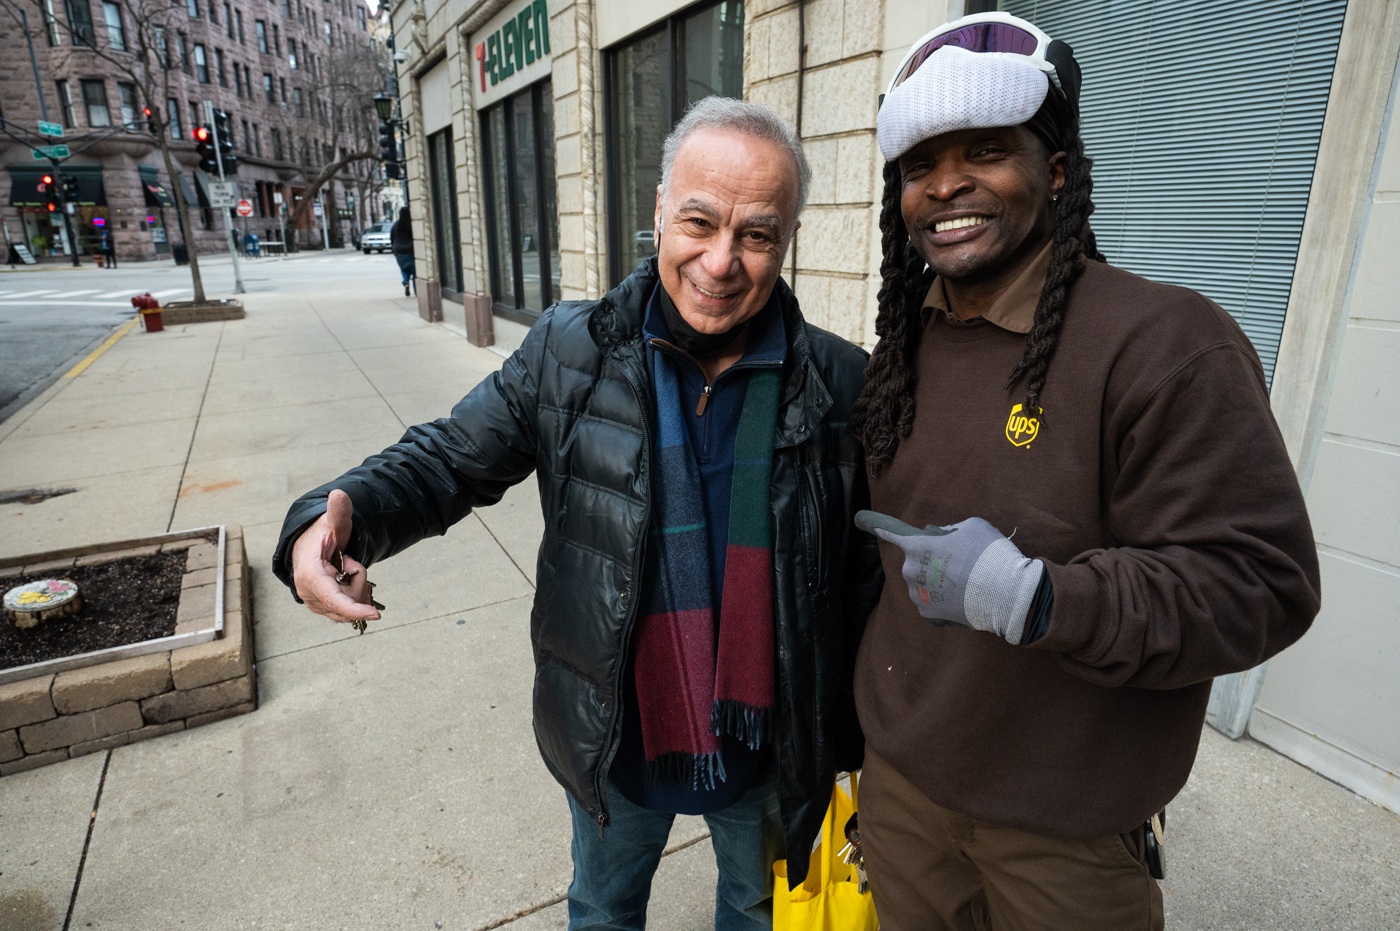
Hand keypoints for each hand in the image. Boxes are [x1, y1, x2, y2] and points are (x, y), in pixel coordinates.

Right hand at [291, 489, 380, 625]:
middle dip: (358, 582)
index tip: (376, 614)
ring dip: (356, 588)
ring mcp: (314, 603)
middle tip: (348, 561)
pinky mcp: (322, 608)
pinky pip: (347, 611)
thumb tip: (339, 494)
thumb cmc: (322, 532)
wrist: (311, 544)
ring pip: (350, 608)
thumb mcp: (333, 520)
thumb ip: (338, 511)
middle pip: (348, 602)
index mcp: (309, 574)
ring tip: (345, 568)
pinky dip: (354, 595)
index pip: (334, 598)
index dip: (354, 609)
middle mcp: (308, 593)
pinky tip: (347, 580)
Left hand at [855, 510, 1041, 643]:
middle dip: (931, 561)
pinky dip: (943, 601)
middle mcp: (910, 570)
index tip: (861, 520)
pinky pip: (931, 603)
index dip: (879, 525)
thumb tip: (940, 536)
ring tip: (966, 583)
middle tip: (959, 563)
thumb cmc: (989, 554)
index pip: (893, 532)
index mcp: (917, 546)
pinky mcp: (928, 615)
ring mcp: (918, 595)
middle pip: (915, 562)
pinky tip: (962, 598)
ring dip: (937, 582)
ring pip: (922, 584)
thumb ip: (949, 530)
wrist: (1005, 594)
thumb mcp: (972, 526)